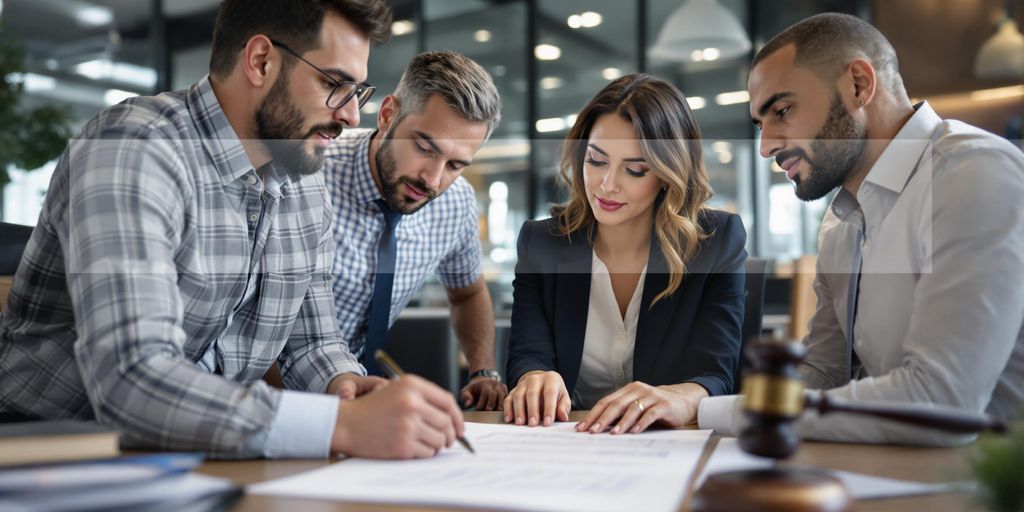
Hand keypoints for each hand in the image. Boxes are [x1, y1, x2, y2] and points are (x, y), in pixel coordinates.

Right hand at [330, 374, 464, 458]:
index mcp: (412, 385)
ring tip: (425, 443)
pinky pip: (428, 452)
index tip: (459, 427)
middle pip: (446, 422)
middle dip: (450, 435)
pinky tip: (414, 448)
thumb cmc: (372, 408)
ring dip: (437, 445)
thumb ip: (424, 398)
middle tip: (447, 440)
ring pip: (440, 439)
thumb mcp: (398, 390)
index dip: (457, 416)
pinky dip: (425, 453)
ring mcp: (408, 425)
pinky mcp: (403, 445)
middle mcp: (412, 403)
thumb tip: (452, 418)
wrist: (346, 424)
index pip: (447, 401)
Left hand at [460, 377, 507, 410]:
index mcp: (485, 384)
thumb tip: (468, 404)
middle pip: (495, 394)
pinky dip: (506, 405)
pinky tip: (503, 413)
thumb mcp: (467, 390)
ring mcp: (502, 387)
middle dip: (491, 404)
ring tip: (496, 415)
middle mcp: (495, 385)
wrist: (483, 382)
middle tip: (488, 412)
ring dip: (500, 406)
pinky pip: (508, 398)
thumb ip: (465, 396)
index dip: (482, 402)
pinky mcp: (506, 391)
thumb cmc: (474, 389)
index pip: (486, 393)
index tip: (478, 410)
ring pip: (503, 396)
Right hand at [502, 370, 569, 425]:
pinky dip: (508, 410)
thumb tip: (563, 417)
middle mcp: (535, 379)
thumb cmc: (554, 393)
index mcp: (551, 379)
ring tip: (521, 423)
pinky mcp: (513, 390)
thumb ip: (563, 407)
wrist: (541, 382)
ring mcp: (523, 384)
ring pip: (519, 396)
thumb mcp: (563, 397)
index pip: (549, 393)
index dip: (549, 408)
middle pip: (532, 394)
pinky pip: (508, 399)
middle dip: (532, 410)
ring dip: (519, 411)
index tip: (548, 422)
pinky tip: (509, 419)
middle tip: (533, 424)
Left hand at [575, 382, 707, 433]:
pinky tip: (635, 432)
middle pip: (616, 405)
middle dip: (602, 419)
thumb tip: (598, 428)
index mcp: (627, 390)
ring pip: (632, 409)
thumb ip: (621, 413)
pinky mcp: (664, 405)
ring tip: (613, 434)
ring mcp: (651, 396)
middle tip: (593, 432)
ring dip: (622, 422)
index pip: (606, 402)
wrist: (683, 400)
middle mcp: (638, 390)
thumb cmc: (655, 407)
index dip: (593, 415)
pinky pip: (650, 414)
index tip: (582, 428)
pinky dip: (641, 423)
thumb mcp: (636, 407)